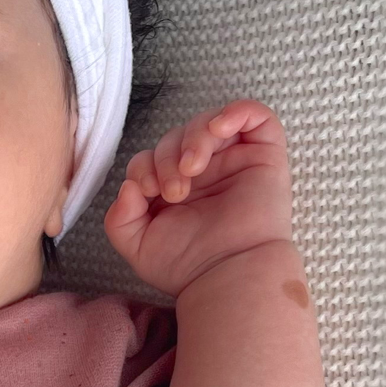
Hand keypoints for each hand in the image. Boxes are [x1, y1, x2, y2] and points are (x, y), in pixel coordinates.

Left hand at [103, 100, 293, 298]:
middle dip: (166, 157)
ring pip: (209, 123)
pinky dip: (235, 112)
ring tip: (192, 169)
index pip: (152, 157)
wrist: (229, 274)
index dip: (144, 166)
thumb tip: (127, 186)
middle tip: (174, 191)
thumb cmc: (189, 266)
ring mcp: (235, 162)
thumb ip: (120, 217)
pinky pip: (255, 115)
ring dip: (193, 139)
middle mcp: (206, 173)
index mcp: (177, 189)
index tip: (147, 192)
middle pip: (176, 137)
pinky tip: (218, 130)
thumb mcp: (138, 245)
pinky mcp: (265, 156)